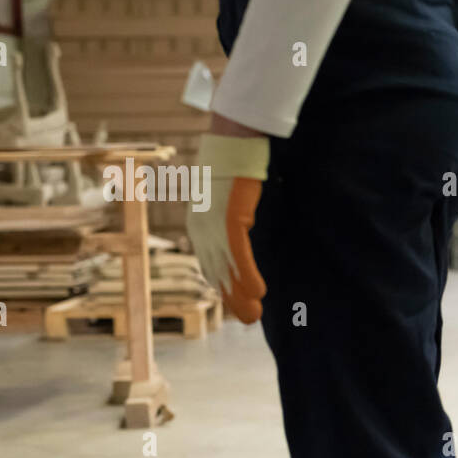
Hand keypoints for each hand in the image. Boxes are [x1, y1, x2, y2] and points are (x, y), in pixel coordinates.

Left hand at [187, 131, 269, 323]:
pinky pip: (239, 254)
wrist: (232, 137)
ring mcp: (214, 225)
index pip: (211, 262)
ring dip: (241, 296)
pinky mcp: (230, 219)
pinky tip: (258, 292)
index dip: (224, 285)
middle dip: (233, 298)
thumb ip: (234, 213)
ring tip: (253, 317)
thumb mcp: (229, 193)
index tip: (236, 303)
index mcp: (199, 224)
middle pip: (218, 271)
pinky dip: (248, 275)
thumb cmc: (233, 160)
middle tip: (249, 320)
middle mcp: (202, 228)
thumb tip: (244, 223)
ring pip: (228, 269)